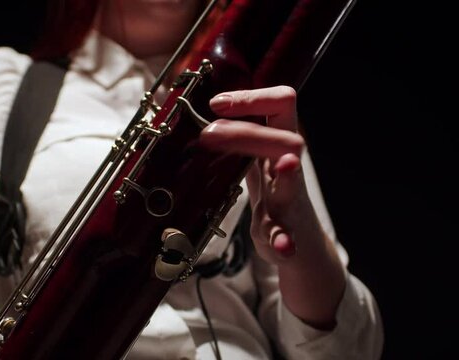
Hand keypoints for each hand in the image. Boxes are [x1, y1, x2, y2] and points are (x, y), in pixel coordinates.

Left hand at [199, 86, 314, 264]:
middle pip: (285, 138)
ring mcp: (289, 202)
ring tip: (286, 165)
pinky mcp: (284, 234)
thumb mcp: (255, 157)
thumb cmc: (271, 193)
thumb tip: (199, 112)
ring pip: (294, 183)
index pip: (280, 104)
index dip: (253, 97)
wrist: (297, 241)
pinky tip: (283, 246)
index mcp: (277, 144)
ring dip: (288, 175)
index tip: (216, 103)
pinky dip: (286, 240)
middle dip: (247, 132)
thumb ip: (237, 135)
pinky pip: (288, 236)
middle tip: (208, 134)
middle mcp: (287, 168)